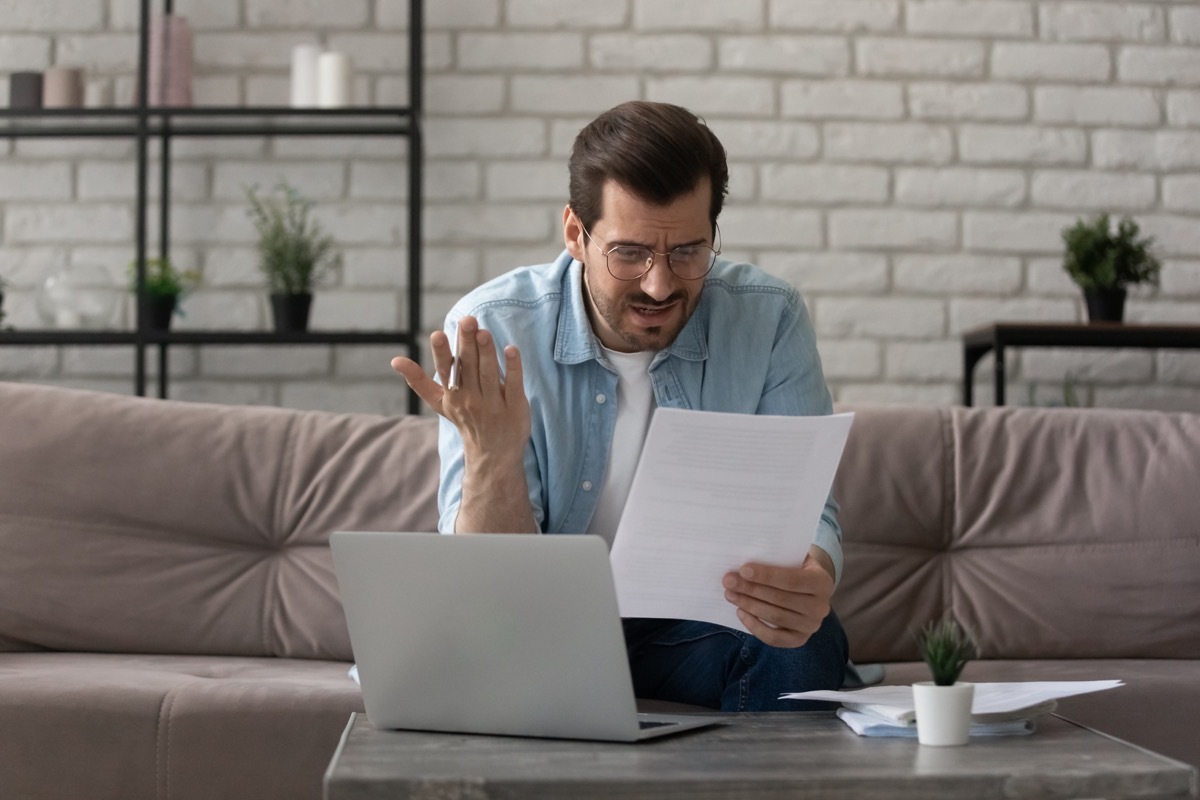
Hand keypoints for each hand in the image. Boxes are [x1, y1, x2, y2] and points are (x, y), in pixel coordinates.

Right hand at [391, 316, 530, 460]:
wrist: (493, 453)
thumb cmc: (465, 419)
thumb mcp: (439, 403)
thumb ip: (419, 380)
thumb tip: (394, 360)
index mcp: (453, 394)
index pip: (445, 371)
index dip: (441, 353)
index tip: (437, 334)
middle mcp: (471, 398)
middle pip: (469, 366)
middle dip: (466, 343)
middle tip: (467, 320)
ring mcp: (493, 403)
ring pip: (488, 374)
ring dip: (486, 352)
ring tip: (483, 331)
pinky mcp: (515, 406)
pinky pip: (513, 384)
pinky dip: (512, 367)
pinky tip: (511, 349)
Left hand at [722, 546, 834, 647]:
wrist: (810, 589)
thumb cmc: (796, 567)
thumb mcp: (794, 556)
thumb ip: (777, 557)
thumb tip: (744, 557)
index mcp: (822, 582)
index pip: (792, 580)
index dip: (766, 576)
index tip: (743, 570)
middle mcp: (821, 607)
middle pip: (780, 599)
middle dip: (751, 589)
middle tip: (728, 581)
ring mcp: (811, 626)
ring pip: (775, 617)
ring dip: (749, 605)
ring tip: (730, 594)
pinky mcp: (800, 639)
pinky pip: (774, 638)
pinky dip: (755, 627)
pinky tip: (740, 612)